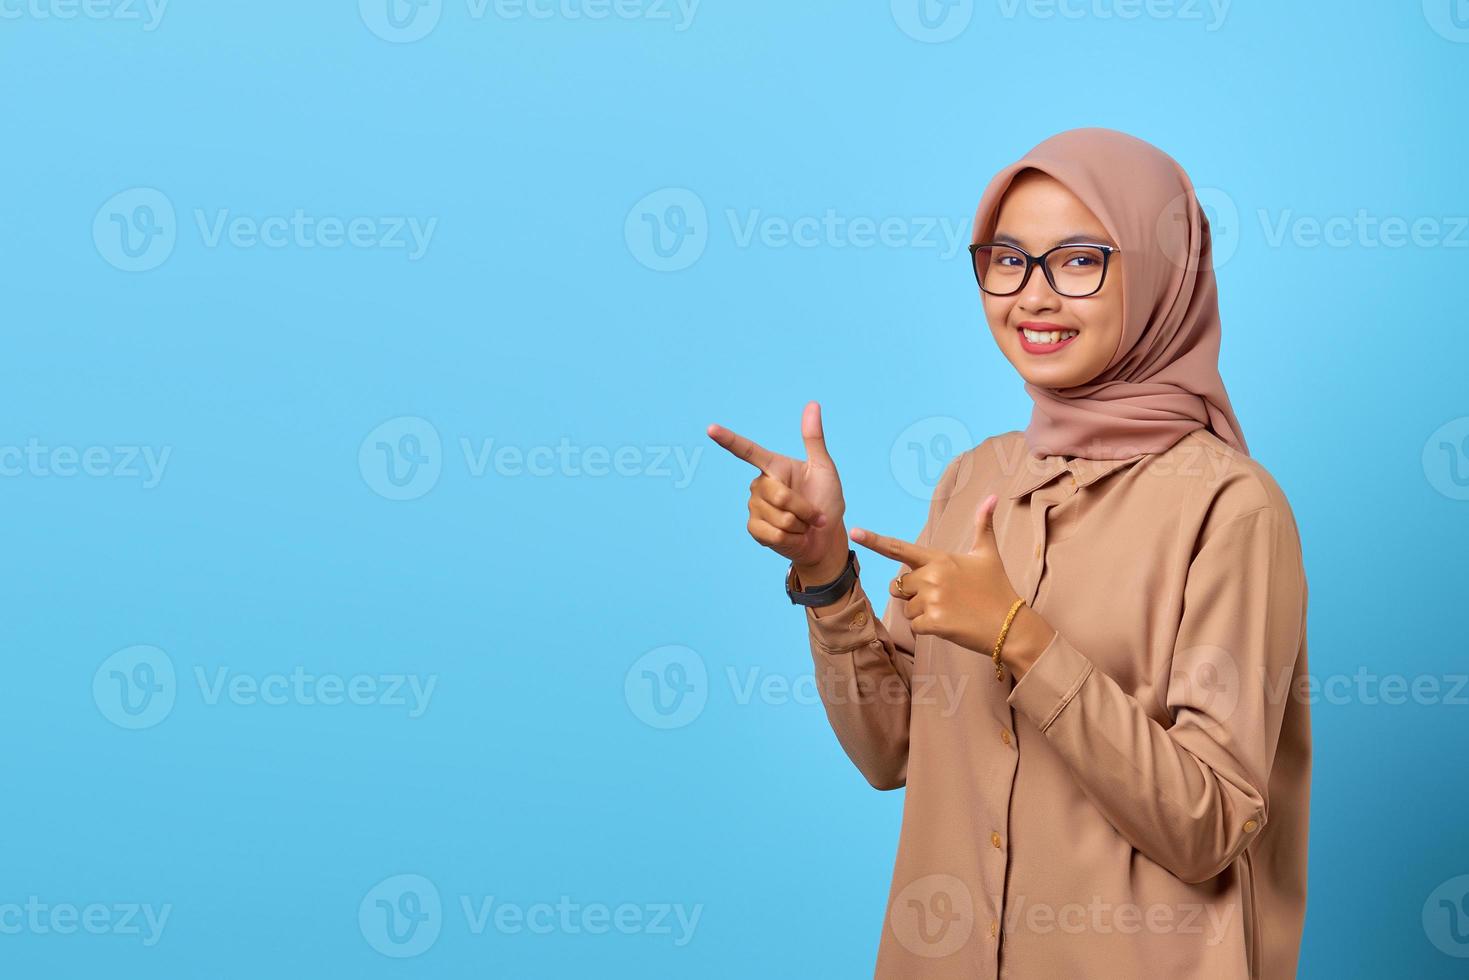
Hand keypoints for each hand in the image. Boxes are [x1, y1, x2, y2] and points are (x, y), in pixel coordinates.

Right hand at [707, 401, 847, 573]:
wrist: (826, 538)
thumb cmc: (826, 501)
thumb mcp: (824, 469)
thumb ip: (814, 439)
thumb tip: (813, 404)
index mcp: (774, 466)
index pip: (748, 451)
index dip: (729, 440)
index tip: (711, 429)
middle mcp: (760, 484)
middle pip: (779, 495)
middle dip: (804, 507)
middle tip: (814, 514)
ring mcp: (755, 507)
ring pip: (779, 516)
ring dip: (800, 524)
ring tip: (803, 525)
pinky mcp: (754, 529)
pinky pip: (773, 533)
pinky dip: (792, 538)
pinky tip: (794, 536)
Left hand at [849, 492, 1052, 670]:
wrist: (1010, 625)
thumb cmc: (997, 588)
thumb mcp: (988, 554)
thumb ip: (983, 525)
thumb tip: (992, 496)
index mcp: (939, 558)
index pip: (900, 548)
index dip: (875, 540)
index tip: (854, 532)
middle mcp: (932, 576)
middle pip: (900, 586)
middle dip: (914, 594)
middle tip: (943, 597)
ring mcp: (932, 600)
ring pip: (906, 608)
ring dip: (921, 613)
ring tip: (949, 610)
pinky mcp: (934, 622)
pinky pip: (914, 626)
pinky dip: (927, 628)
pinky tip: (948, 624)